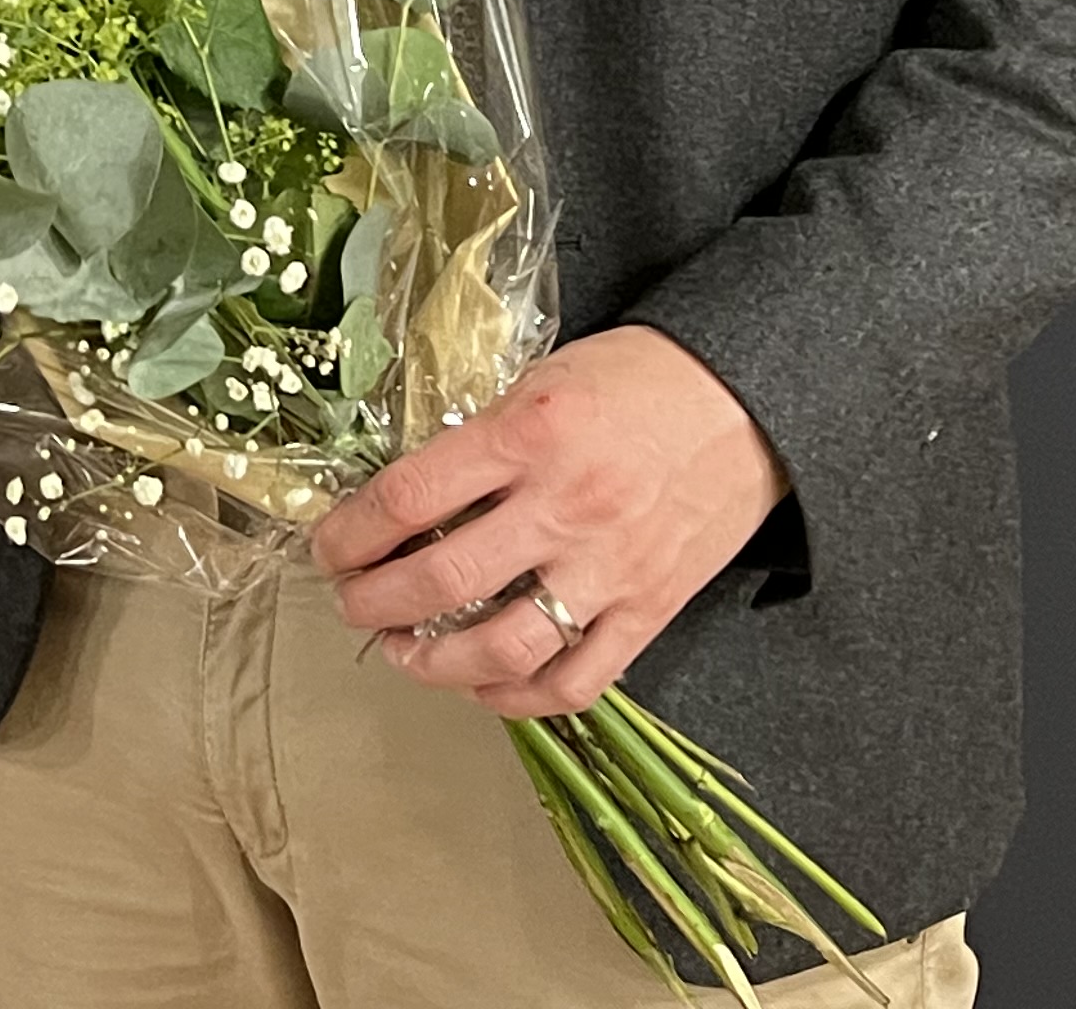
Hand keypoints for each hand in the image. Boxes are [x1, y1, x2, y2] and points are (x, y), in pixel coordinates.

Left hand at [311, 326, 787, 720]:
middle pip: (440, 581)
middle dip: (372, 602)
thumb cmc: (637, 377)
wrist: (748, 397)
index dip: (349, 534)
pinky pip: (574, 681)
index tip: (327, 548)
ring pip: (501, 648)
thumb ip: (480, 439)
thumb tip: (407, 500)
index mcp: (529, 434)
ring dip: (432, 662)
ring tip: (402, 651)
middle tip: (351, 601)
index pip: (409, 499)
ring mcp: (610, 568)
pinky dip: (517, 697)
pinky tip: (482, 683)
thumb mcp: (541, 378)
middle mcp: (565, 507)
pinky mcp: (649, 610)